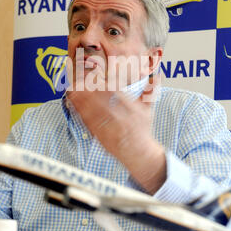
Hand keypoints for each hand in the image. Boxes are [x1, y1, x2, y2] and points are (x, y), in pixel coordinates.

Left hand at [67, 76, 165, 193]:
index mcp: (133, 111)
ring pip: (95, 113)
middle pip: (104, 103)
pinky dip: (81, 114)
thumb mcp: (148, 111)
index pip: (119, 95)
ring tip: (73, 90)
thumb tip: (157, 76)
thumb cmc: (142, 130)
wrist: (140, 154)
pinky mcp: (103, 137)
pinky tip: (74, 105)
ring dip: (82, 102)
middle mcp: (122, 120)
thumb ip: (150, 92)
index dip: (106, 86)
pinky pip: (90, 124)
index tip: (97, 77)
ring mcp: (111, 130)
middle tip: (80, 81)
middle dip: (91, 92)